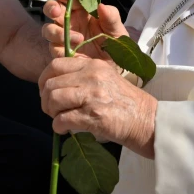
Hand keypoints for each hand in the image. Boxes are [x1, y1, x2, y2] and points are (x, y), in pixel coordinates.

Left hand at [39, 56, 156, 157]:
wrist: (148, 120)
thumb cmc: (127, 102)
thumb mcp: (106, 78)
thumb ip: (84, 77)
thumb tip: (56, 85)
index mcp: (93, 65)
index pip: (55, 64)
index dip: (45, 79)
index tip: (46, 91)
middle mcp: (91, 76)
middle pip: (51, 84)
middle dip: (45, 100)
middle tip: (52, 110)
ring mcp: (92, 96)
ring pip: (53, 100)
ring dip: (51, 113)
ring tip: (58, 119)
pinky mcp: (93, 116)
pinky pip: (62, 120)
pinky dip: (58, 127)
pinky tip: (64, 129)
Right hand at [42, 0, 127, 60]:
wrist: (114, 68)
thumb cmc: (115, 43)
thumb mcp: (117, 29)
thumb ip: (111, 16)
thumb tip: (101, 5)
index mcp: (81, 9)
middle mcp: (69, 21)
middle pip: (51, 8)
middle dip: (51, 8)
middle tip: (57, 12)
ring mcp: (63, 36)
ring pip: (48, 28)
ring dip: (57, 31)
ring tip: (79, 38)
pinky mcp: (61, 52)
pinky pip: (52, 47)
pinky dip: (61, 46)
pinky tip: (76, 48)